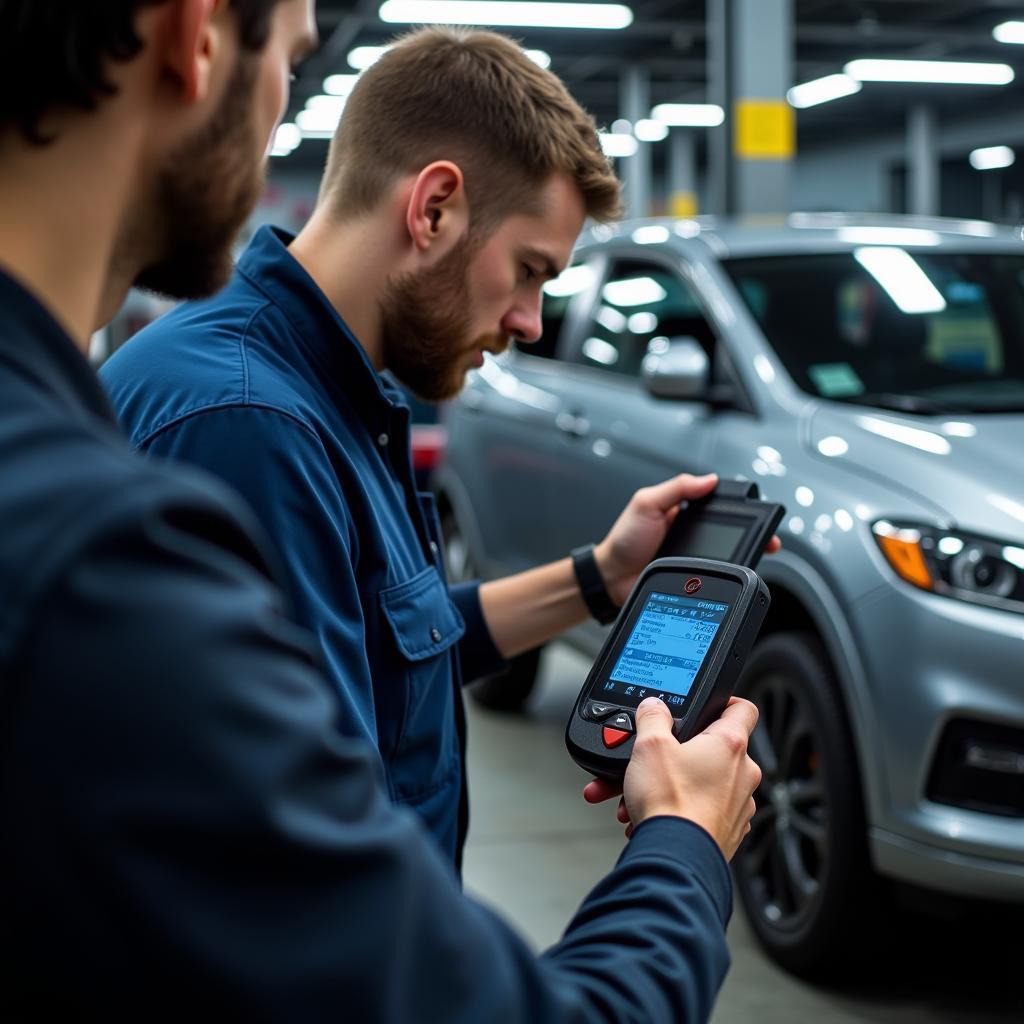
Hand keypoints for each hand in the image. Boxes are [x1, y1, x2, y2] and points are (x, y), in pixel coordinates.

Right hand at [583, 697, 761, 861]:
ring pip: (705, 783)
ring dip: (674, 785)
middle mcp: (743, 774)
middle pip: (714, 750)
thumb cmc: (671, 803)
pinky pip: (703, 811)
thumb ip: (652, 717)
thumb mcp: (649, 745)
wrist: (675, 858)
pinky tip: (653, 814)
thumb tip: (654, 706)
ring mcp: (739, 806)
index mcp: (730, 745)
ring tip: (641, 793)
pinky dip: (680, 810)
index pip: (742, 708)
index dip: (725, 702)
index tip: (709, 704)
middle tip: (655, 759)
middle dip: (679, 754)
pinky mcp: (729, 832)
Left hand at [593, 473, 780, 605]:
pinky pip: (716, 573)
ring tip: (758, 552)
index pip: (718, 503)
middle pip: (730, 530)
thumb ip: (676, 488)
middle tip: (768, 538)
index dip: (739, 506)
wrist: (612, 578)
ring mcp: (694, 556)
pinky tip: (735, 571)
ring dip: (744, 552)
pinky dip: (727, 572)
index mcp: (683, 510)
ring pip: (727, 553)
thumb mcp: (646, 503)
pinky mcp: (693, 576)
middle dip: (753, 533)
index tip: (757, 510)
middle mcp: (691, 532)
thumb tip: (709, 479)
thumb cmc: (624, 539)